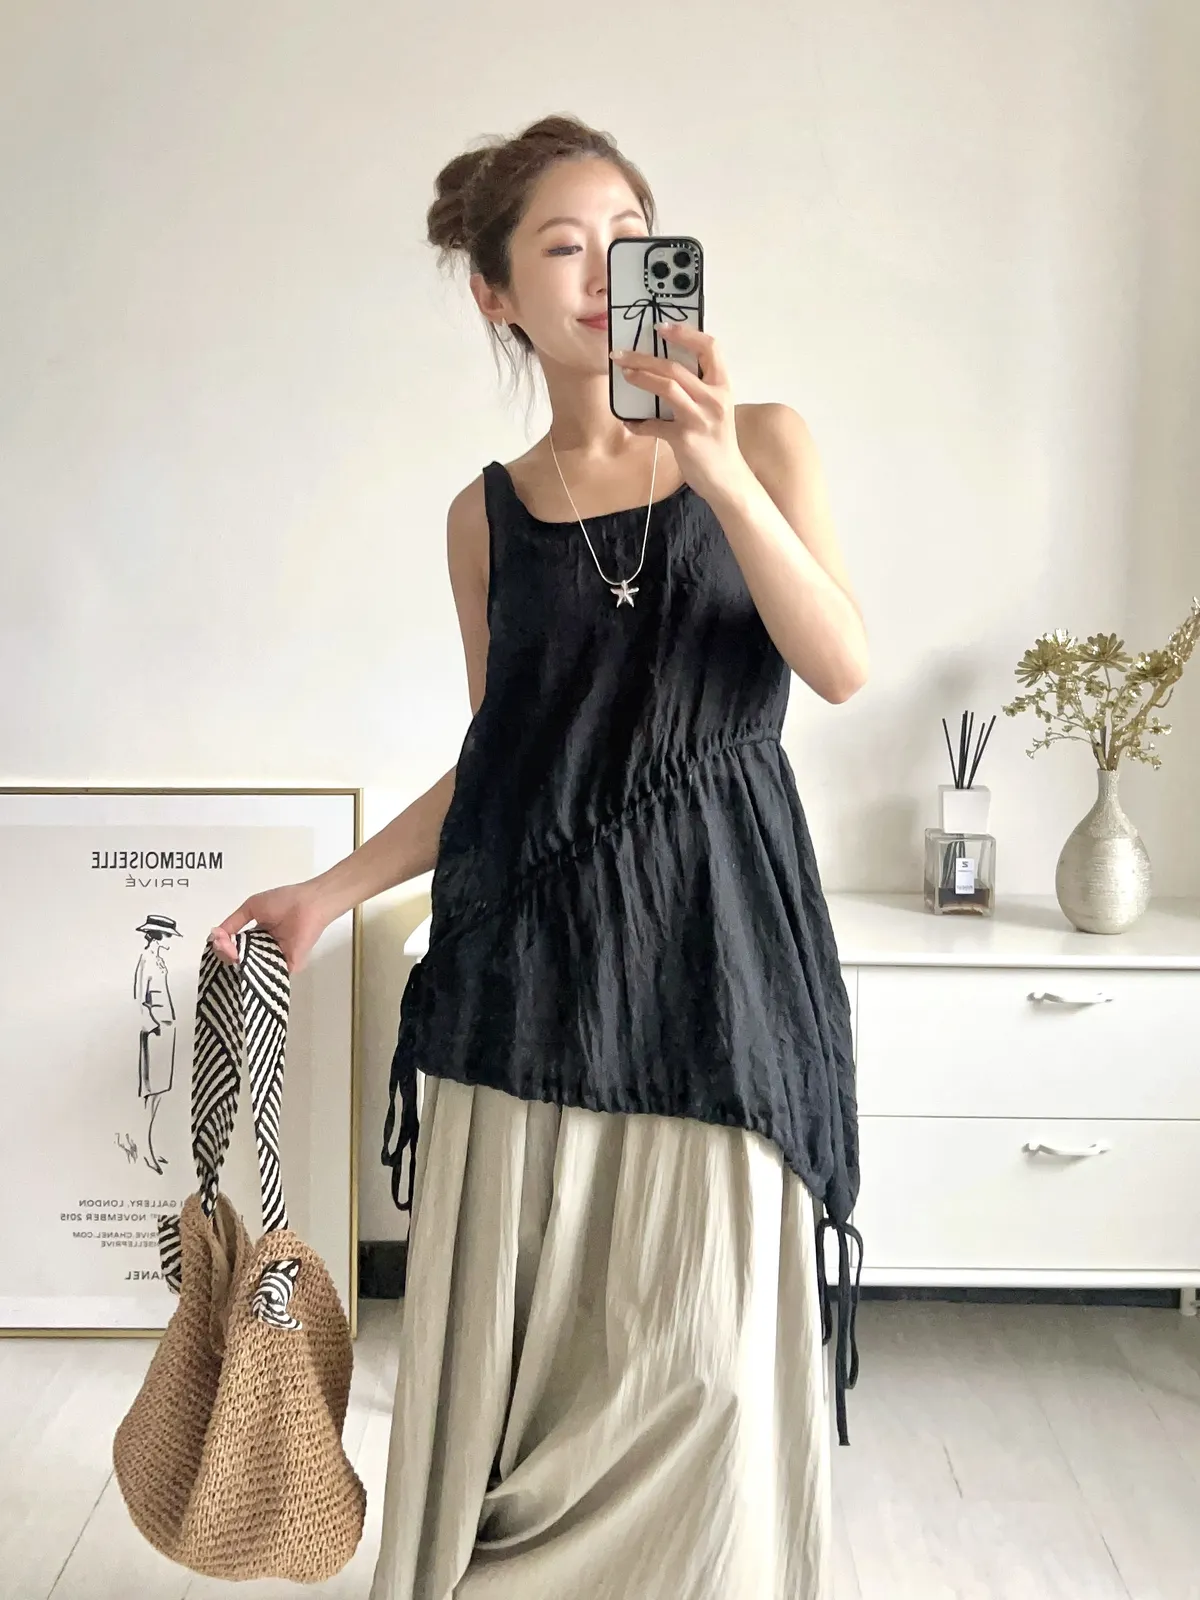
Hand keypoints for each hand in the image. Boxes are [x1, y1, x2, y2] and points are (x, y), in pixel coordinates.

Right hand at [209, 881, 332, 972]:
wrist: (309, 904)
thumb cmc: (283, 902)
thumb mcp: (252, 907)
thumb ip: (233, 922)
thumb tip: (213, 935)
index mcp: (256, 936)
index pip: (234, 946)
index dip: (223, 944)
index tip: (217, 939)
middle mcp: (263, 950)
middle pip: (238, 959)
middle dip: (225, 953)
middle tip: (223, 945)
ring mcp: (274, 960)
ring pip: (249, 968)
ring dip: (236, 961)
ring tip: (232, 951)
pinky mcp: (285, 968)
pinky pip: (266, 975)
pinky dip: (252, 971)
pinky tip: (241, 962)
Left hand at [610, 324, 749, 501]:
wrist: (727, 478)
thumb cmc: (718, 441)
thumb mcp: (716, 408)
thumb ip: (698, 388)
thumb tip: (664, 370)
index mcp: (723, 386)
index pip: (709, 347)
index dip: (685, 333)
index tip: (661, 328)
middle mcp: (714, 399)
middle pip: (676, 366)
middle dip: (644, 357)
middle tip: (622, 354)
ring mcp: (699, 419)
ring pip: (667, 387)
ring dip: (640, 378)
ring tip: (624, 374)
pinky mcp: (684, 439)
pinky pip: (654, 425)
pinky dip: (638, 423)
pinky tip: (630, 422)